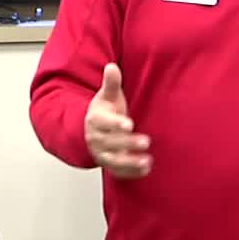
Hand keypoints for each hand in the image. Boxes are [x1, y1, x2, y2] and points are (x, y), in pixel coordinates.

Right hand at [85, 63, 151, 177]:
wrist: (92, 130)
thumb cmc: (104, 111)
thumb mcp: (107, 96)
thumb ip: (111, 83)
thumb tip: (112, 66)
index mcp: (95, 119)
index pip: (103, 122)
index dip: (115, 123)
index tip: (129, 124)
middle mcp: (96, 138)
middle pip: (110, 142)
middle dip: (127, 143)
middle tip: (146, 141)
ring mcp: (101, 153)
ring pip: (113, 160)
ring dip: (129, 162)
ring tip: (147, 161)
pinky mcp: (109, 165)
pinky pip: (118, 172)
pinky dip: (130, 173)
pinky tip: (146, 169)